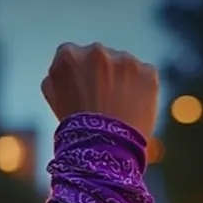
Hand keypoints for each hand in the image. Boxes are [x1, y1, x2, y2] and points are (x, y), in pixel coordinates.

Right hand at [41, 42, 158, 137]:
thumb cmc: (76, 129)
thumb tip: (65, 67)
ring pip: (124, 66)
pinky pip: (145, 75)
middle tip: (103, 102)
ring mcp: (124, 60)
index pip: (72, 56)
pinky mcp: (147, 71)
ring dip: (122, 81)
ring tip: (119, 109)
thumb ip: (57, 76)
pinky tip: (133, 108)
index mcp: (69, 55)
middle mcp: (96, 51)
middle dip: (102, 75)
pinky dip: (142, 89)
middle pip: (100, 58)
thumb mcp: (54, 99)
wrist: (105, 150)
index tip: (84, 91)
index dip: (78, 75)